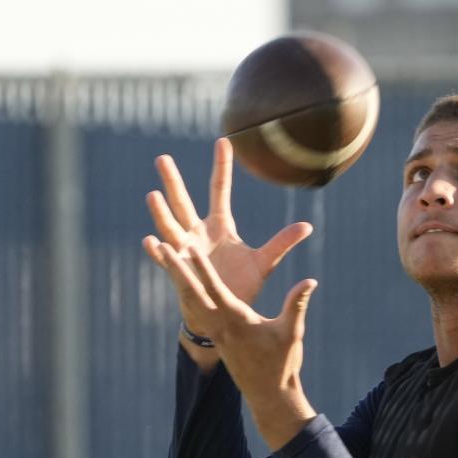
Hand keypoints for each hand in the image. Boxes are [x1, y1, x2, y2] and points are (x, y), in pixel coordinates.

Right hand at [142, 137, 311, 336]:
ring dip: (161, 213)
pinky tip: (150, 242)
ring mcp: (185, 251)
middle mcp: (198, 234)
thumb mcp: (264, 263)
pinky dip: (158, 252)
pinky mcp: (179, 272)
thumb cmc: (242, 286)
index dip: (222, 167)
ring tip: (153, 196)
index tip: (223, 141)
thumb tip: (308, 226)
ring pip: (170, 228)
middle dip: (173, 182)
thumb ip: (281, 243)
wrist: (226, 315)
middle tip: (162, 158)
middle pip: (184, 203)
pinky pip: (165, 261)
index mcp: (219, 227)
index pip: (219, 191)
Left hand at [151, 241, 318, 450]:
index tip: (191, 249)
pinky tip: (180, 281)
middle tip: (163, 247)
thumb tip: (310, 281)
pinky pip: (195, 310)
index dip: (202, 269)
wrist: (269, 394)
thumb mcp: (292, 333)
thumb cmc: (283, 363)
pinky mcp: (215, 337)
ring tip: (165, 256)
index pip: (216, 290)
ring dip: (177, 278)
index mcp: (238, 321)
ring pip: (190, 300)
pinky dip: (185, 292)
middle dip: (177, 269)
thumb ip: (297, 305)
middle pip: (193, 293)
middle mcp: (220, 326)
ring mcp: (215, 333)